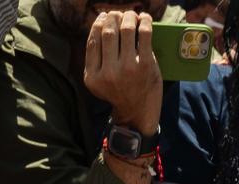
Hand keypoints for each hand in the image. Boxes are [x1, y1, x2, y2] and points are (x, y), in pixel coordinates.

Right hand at [83, 11, 161, 134]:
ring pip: (125, 31)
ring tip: (131, 15)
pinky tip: (144, 17)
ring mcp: (127, 68)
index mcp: (93, 75)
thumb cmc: (120, 93)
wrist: (139, 113)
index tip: (103, 16)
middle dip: (113, 17)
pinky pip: (144, 36)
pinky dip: (144, 22)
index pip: (93, 41)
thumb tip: (100, 27)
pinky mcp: (146, 66)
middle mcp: (108, 72)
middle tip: (119, 14)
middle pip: (108, 32)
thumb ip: (95, 60)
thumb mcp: (98, 82)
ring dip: (128, 17)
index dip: (97, 23)